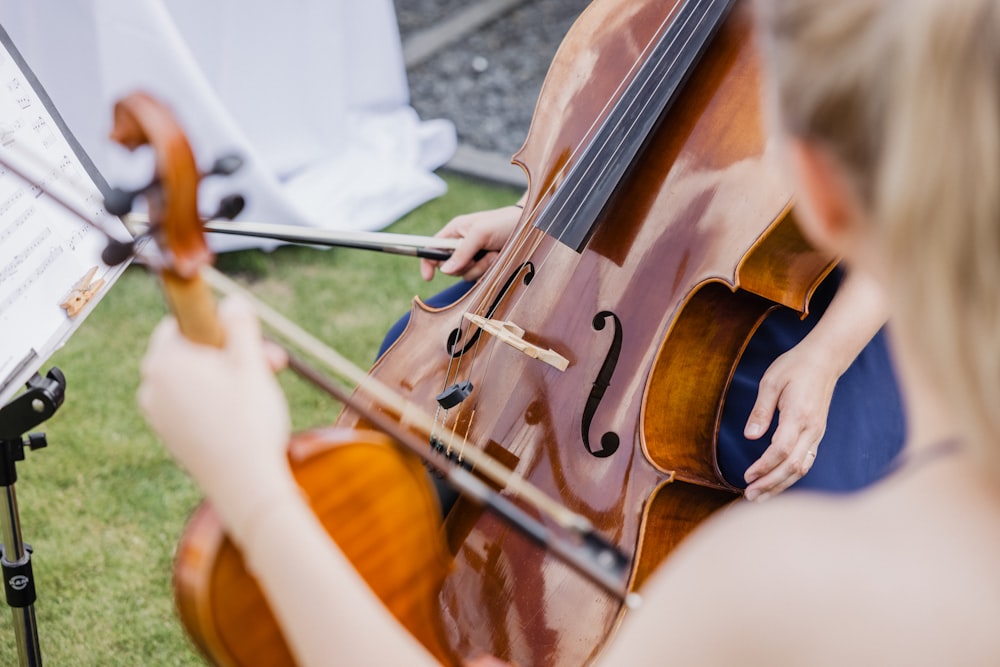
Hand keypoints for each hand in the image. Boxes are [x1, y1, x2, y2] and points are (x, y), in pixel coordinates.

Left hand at [138, 295, 295, 541]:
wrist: (245, 485)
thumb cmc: (249, 422)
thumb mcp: (251, 363)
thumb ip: (240, 324)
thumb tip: (232, 301)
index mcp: (165, 361)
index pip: (182, 322)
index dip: (219, 325)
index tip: (249, 339)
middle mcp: (152, 385)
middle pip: (191, 351)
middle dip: (232, 352)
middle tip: (272, 363)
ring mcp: (158, 413)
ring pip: (193, 378)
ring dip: (228, 376)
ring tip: (263, 389)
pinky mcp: (170, 435)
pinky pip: (191, 403)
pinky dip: (216, 400)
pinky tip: (245, 413)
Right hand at [420, 204, 520, 280]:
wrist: (528, 227)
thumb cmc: (503, 223)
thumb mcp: (480, 233)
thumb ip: (461, 252)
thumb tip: (444, 270)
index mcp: (455, 232)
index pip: (432, 248)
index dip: (428, 262)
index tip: (428, 277)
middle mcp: (461, 245)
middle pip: (449, 267)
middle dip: (463, 265)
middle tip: (477, 256)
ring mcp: (473, 256)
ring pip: (465, 274)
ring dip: (480, 267)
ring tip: (493, 254)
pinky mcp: (485, 265)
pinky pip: (479, 277)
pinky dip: (488, 271)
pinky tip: (497, 259)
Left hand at [741, 342, 837, 501]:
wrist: (824, 360)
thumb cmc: (794, 367)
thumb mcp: (771, 382)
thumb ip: (760, 410)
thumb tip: (750, 436)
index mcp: (798, 415)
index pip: (781, 450)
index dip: (764, 467)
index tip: (746, 476)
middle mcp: (811, 429)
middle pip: (793, 466)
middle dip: (770, 484)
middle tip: (749, 496)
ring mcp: (817, 433)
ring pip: (801, 468)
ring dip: (780, 485)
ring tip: (760, 496)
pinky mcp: (817, 434)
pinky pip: (806, 461)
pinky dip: (791, 476)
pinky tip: (777, 483)